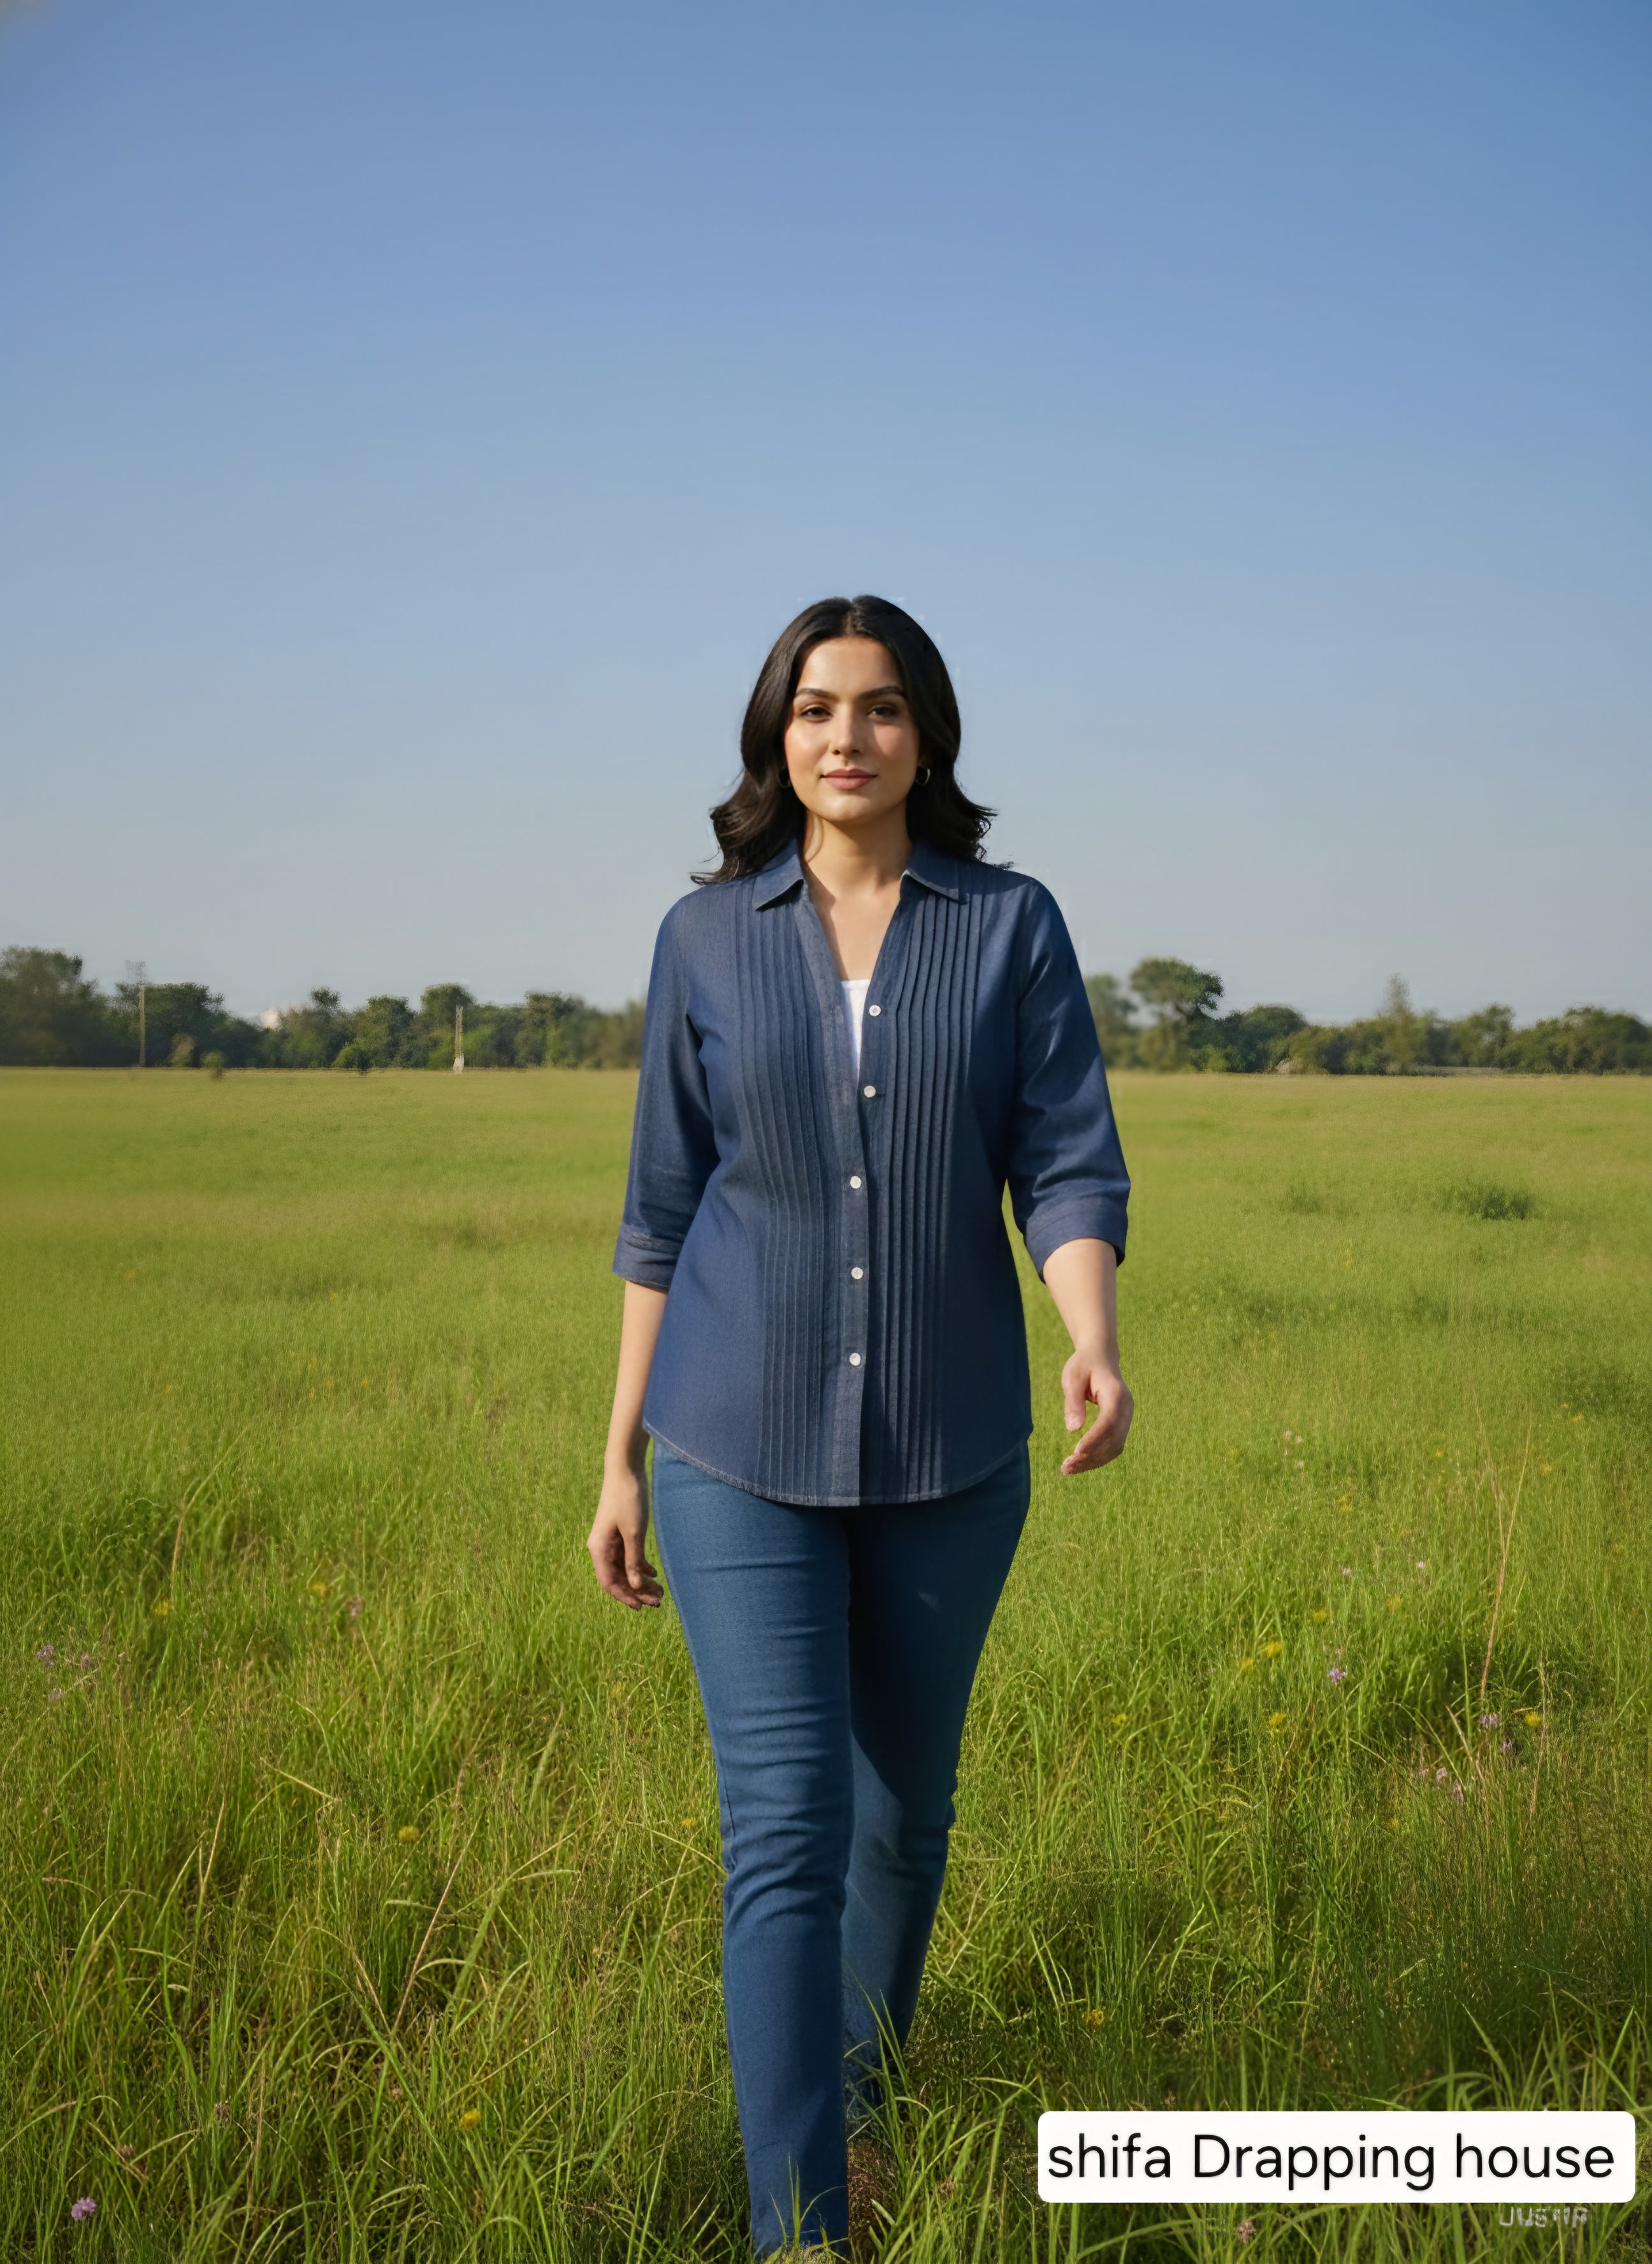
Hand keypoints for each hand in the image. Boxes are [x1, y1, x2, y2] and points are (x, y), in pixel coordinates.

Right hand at [587, 1463, 663, 1608]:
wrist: (625, 1468)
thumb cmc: (628, 1498)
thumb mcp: (634, 1532)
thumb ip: (634, 1561)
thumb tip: (635, 1586)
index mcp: (599, 1549)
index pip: (609, 1583)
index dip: (625, 1597)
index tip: (642, 1608)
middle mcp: (601, 1547)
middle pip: (618, 1577)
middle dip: (637, 1591)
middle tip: (659, 1601)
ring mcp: (610, 1540)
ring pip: (625, 1568)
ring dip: (640, 1581)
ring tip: (660, 1591)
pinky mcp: (619, 1532)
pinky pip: (628, 1556)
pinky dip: (640, 1566)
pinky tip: (654, 1574)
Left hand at [1058, 1348, 1132, 1475]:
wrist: (1100, 1357)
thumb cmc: (1083, 1365)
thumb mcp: (1072, 1378)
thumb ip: (1073, 1402)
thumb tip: (1073, 1429)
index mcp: (1116, 1394)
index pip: (1108, 1422)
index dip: (1093, 1439)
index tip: (1075, 1452)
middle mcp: (1126, 1408)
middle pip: (1113, 1439)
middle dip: (1090, 1456)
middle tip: (1065, 1467)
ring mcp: (1126, 1417)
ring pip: (1114, 1447)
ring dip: (1093, 1461)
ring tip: (1068, 1469)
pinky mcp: (1122, 1424)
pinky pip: (1113, 1446)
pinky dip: (1097, 1457)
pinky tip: (1079, 1463)